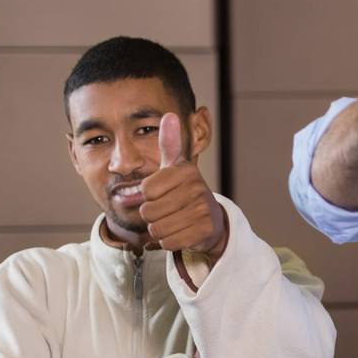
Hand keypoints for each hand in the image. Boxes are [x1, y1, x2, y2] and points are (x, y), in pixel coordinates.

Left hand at [140, 114, 226, 257]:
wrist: (212, 220)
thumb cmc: (185, 192)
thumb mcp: (176, 168)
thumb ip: (169, 144)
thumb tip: (169, 115)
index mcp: (186, 171)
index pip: (145, 190)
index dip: (148, 196)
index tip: (163, 193)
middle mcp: (197, 188)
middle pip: (148, 211)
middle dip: (153, 215)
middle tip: (168, 210)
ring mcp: (202, 210)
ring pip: (157, 229)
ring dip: (160, 230)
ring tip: (174, 221)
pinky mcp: (204, 231)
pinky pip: (168, 242)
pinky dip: (170, 241)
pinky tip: (180, 233)